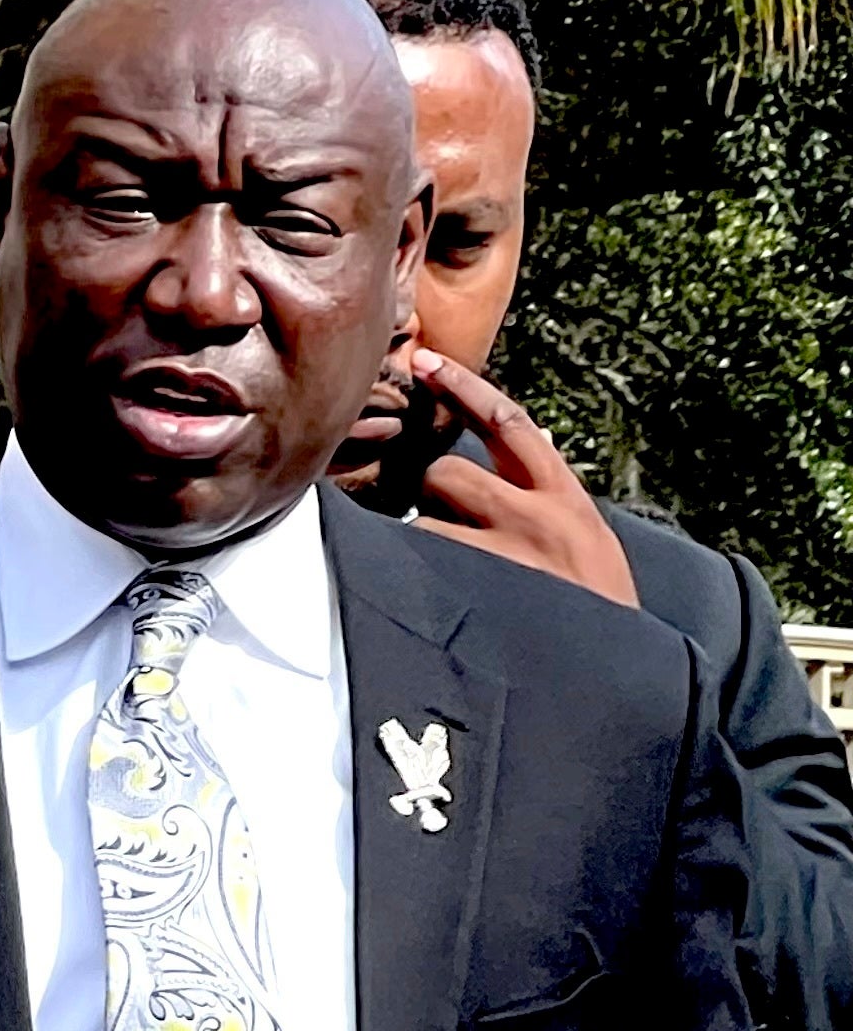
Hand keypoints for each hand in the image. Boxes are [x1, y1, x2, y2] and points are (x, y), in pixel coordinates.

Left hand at [404, 349, 635, 606]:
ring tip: (443, 574)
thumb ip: (545, 496)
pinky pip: (419, 566)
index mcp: (565, 497)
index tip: (426, 361)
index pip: (511, 422)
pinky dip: (410, 574)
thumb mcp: (585, 539)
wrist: (619, 668)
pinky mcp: (478, 589)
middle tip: (438, 528)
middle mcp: (535, 516)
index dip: (465, 387)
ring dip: (419, 541)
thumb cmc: (595, 605)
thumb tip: (523, 443)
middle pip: (446, 472)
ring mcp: (503, 553)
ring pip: (424, 521)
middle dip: (427, 495)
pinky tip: (424, 595)